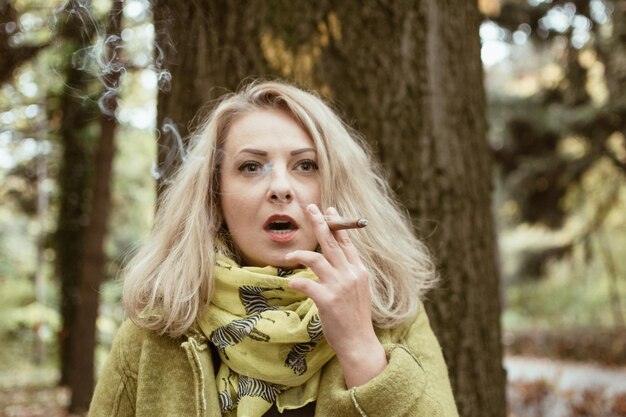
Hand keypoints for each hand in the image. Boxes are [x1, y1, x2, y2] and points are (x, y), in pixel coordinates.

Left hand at [286, 204, 386, 386]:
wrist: (359, 342)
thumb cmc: (355, 318)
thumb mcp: (359, 291)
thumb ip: (349, 274)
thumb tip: (335, 261)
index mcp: (359, 271)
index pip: (347, 242)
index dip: (337, 225)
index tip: (329, 210)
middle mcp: (350, 274)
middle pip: (332, 242)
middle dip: (320, 223)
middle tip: (309, 209)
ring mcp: (340, 286)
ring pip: (316, 258)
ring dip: (299, 255)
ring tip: (289, 257)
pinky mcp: (328, 299)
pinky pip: (306, 282)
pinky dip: (296, 280)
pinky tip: (290, 282)